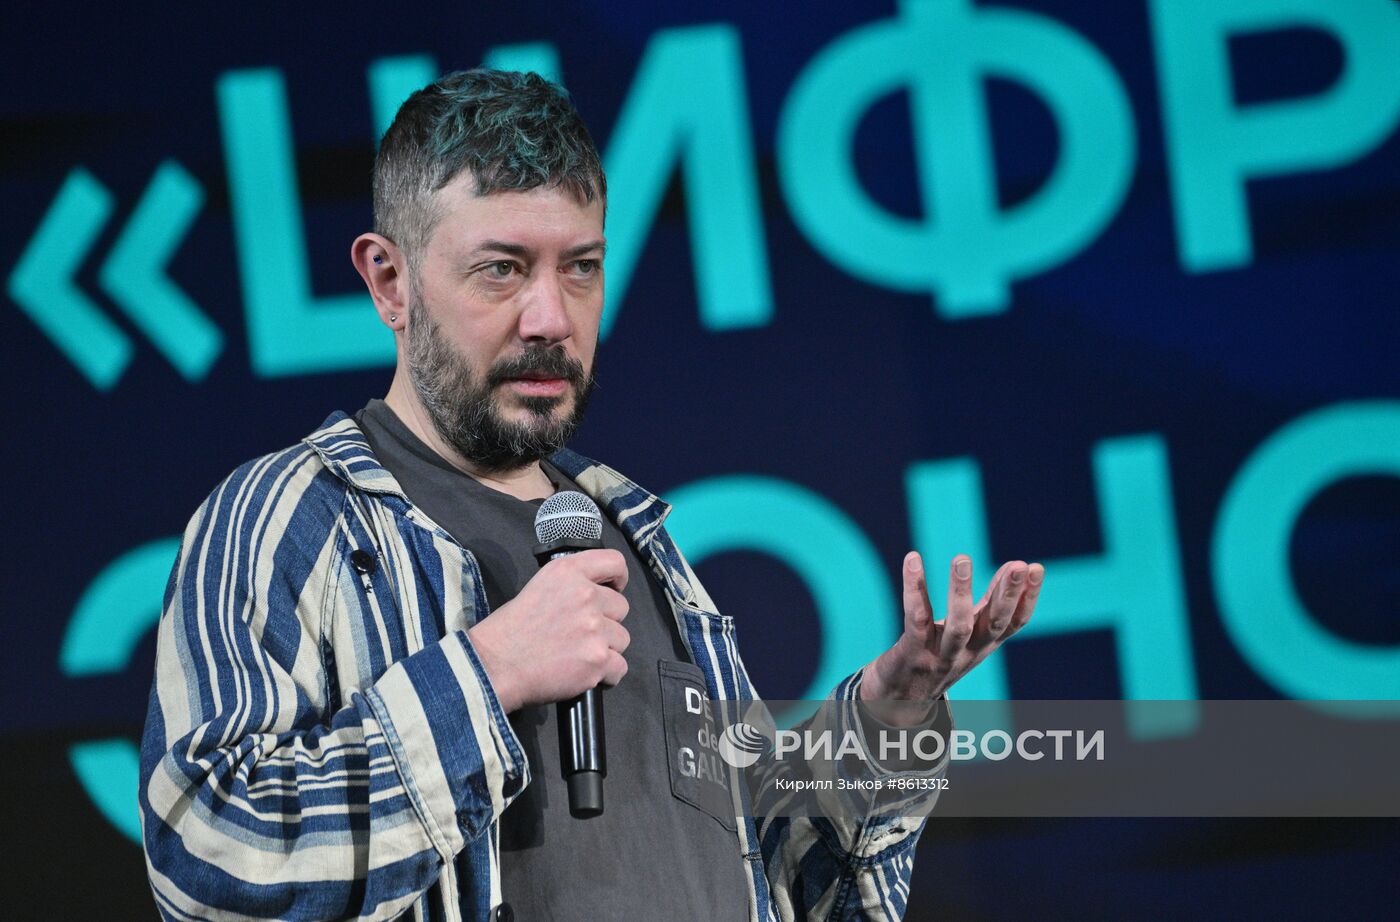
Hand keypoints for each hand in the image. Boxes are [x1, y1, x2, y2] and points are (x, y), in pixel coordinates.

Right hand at [467, 549, 630, 712]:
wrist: (494, 665)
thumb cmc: (510, 631)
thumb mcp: (538, 586)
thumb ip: (571, 585)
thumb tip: (598, 593)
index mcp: (568, 572)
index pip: (615, 562)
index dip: (618, 578)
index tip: (613, 589)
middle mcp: (585, 595)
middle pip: (621, 607)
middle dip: (606, 622)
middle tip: (579, 634)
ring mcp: (594, 628)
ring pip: (622, 639)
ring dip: (605, 648)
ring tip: (576, 655)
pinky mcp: (598, 659)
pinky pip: (620, 667)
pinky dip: (606, 675)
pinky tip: (584, 673)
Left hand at [860, 552, 1042, 724]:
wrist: (900, 701)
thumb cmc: (940, 655)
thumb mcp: (971, 631)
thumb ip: (991, 601)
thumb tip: (1015, 566)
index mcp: (985, 646)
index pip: (1015, 623)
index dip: (1028, 598)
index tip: (1036, 568)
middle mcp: (968, 653)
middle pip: (994, 625)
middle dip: (1008, 595)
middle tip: (1019, 565)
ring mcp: (941, 654)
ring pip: (958, 625)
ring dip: (961, 591)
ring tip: (962, 559)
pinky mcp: (913, 651)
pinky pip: (916, 617)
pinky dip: (914, 588)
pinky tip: (912, 559)